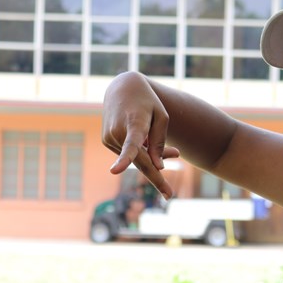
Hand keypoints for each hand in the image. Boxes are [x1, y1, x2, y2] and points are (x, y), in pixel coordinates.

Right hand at [101, 72, 178, 199]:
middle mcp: (118, 132)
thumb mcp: (161, 116)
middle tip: (169, 194)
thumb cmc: (147, 102)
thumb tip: (157, 167)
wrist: (122, 87)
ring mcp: (109, 138)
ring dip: (155, 159)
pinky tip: (151, 143)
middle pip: (139, 162)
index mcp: (134, 124)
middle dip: (156, 179)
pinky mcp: (106, 141)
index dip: (124, 159)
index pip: (130, 144)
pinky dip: (143, 154)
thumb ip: (159, 141)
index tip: (115, 171)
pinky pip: (130, 155)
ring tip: (176, 152)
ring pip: (137, 159)